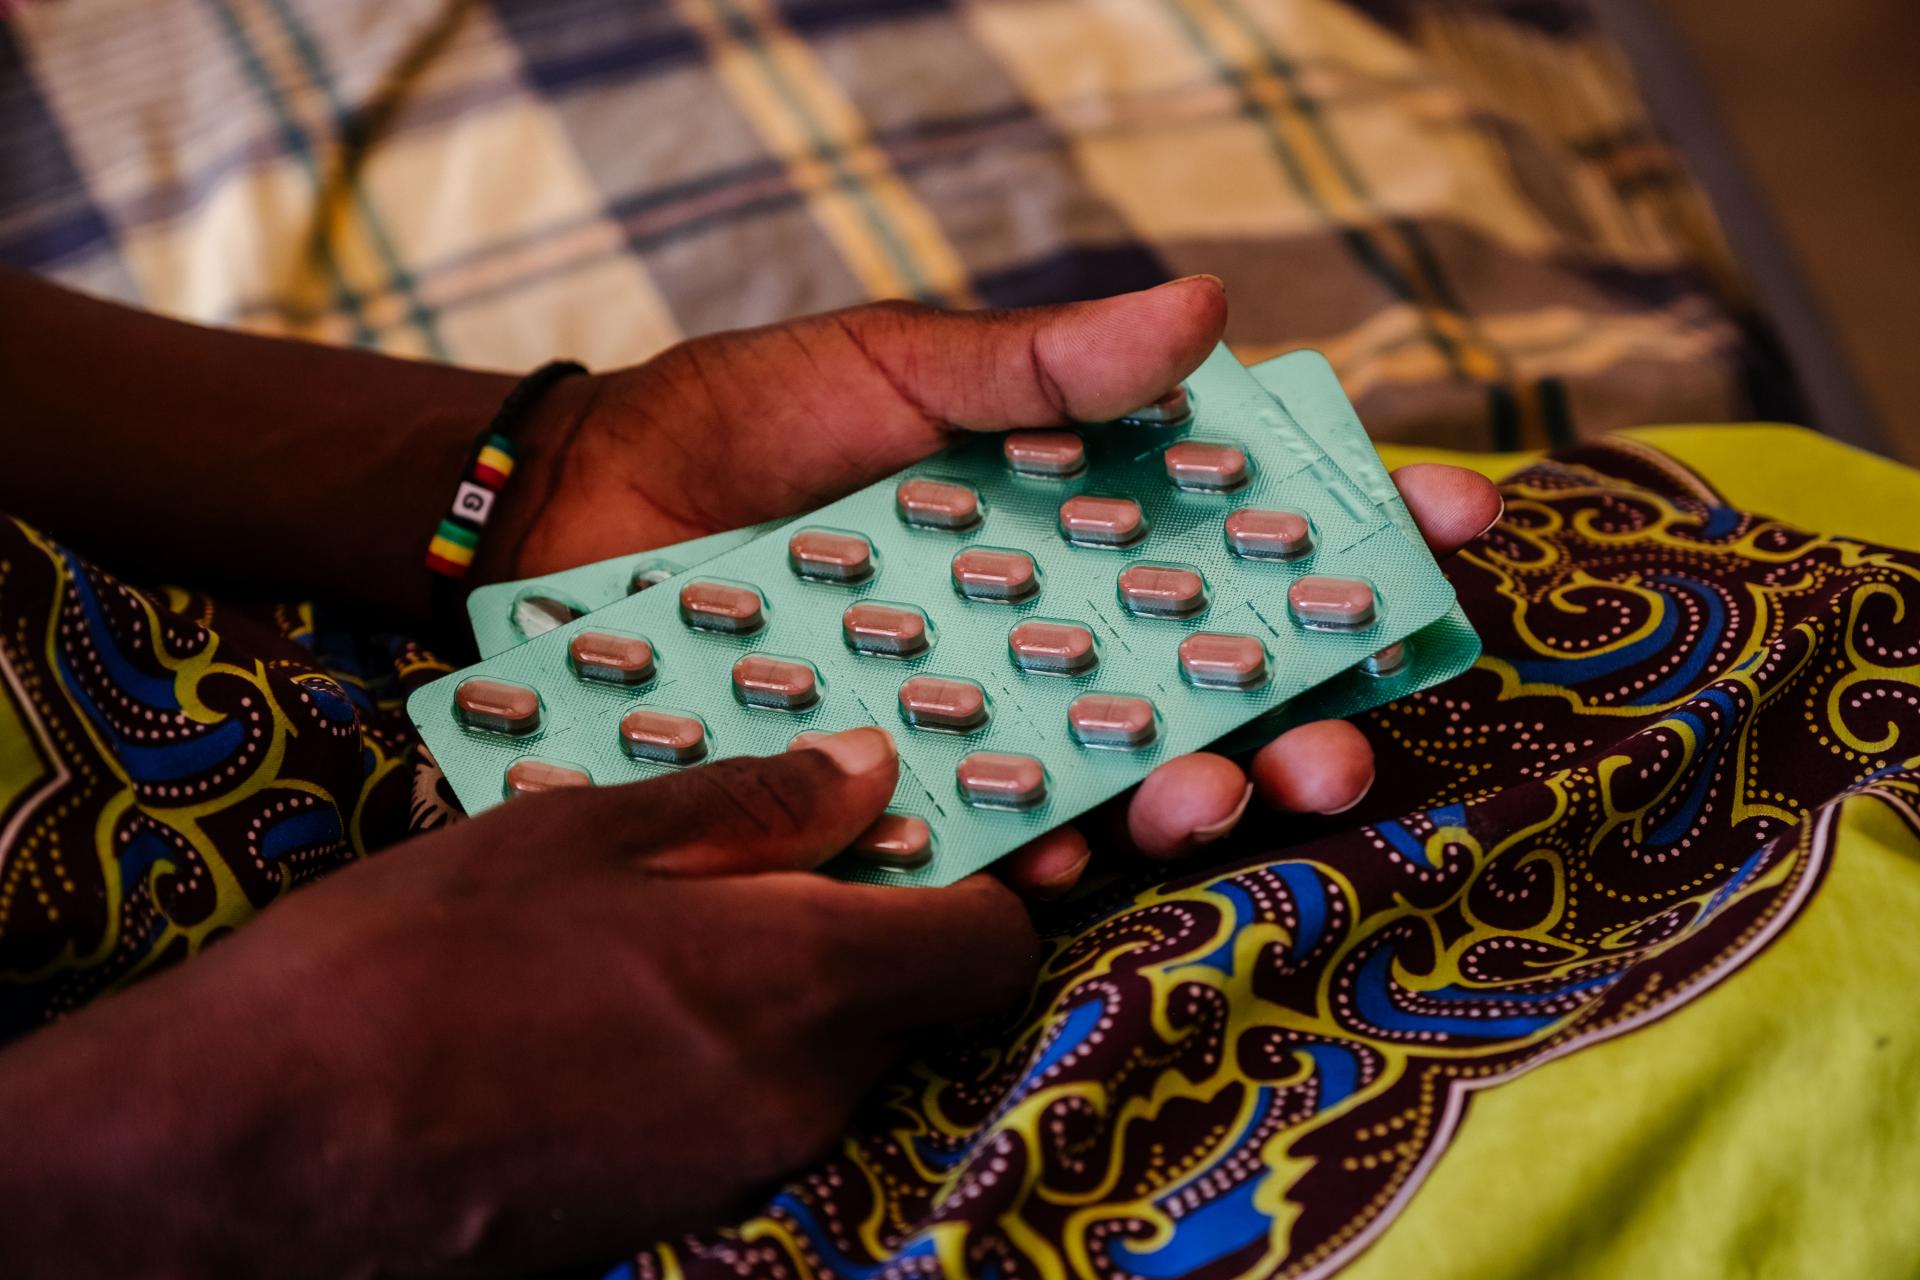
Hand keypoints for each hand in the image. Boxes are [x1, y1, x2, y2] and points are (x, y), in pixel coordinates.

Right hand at [0, 729, 1033, 1278]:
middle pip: (911, 1000)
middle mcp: (805, 1094)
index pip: (989, 947)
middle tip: (770, 852)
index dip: (979, 882)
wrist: (265, 1147)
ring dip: (793, 986)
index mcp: (804, 980)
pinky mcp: (680, 1214)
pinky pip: (758, 1112)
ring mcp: (745, 1168)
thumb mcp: (586, 833)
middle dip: (872, 924)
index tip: (921, 833)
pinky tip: (625, 1005)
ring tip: (671, 920)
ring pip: (833, 1055)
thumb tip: (871, 771)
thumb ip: (753, 804)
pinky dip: (733, 1051)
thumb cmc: (418, 956)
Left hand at [485, 280, 1501, 894]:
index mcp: (1080, 515)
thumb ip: (1038, 366)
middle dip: (1304, 715)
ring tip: (1209, 797)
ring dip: (1195, 798)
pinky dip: (1044, 859)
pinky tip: (1064, 860)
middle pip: (1223, 684)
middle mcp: (1058, 630)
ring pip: (1130, 780)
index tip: (1460, 522)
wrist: (571, 518)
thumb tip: (1205, 312)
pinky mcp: (901, 797)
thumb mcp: (893, 368)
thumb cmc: (741, 425)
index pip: (1251, 528)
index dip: (1362, 531)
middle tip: (1334, 739)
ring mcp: (987, 720)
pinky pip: (996, 848)